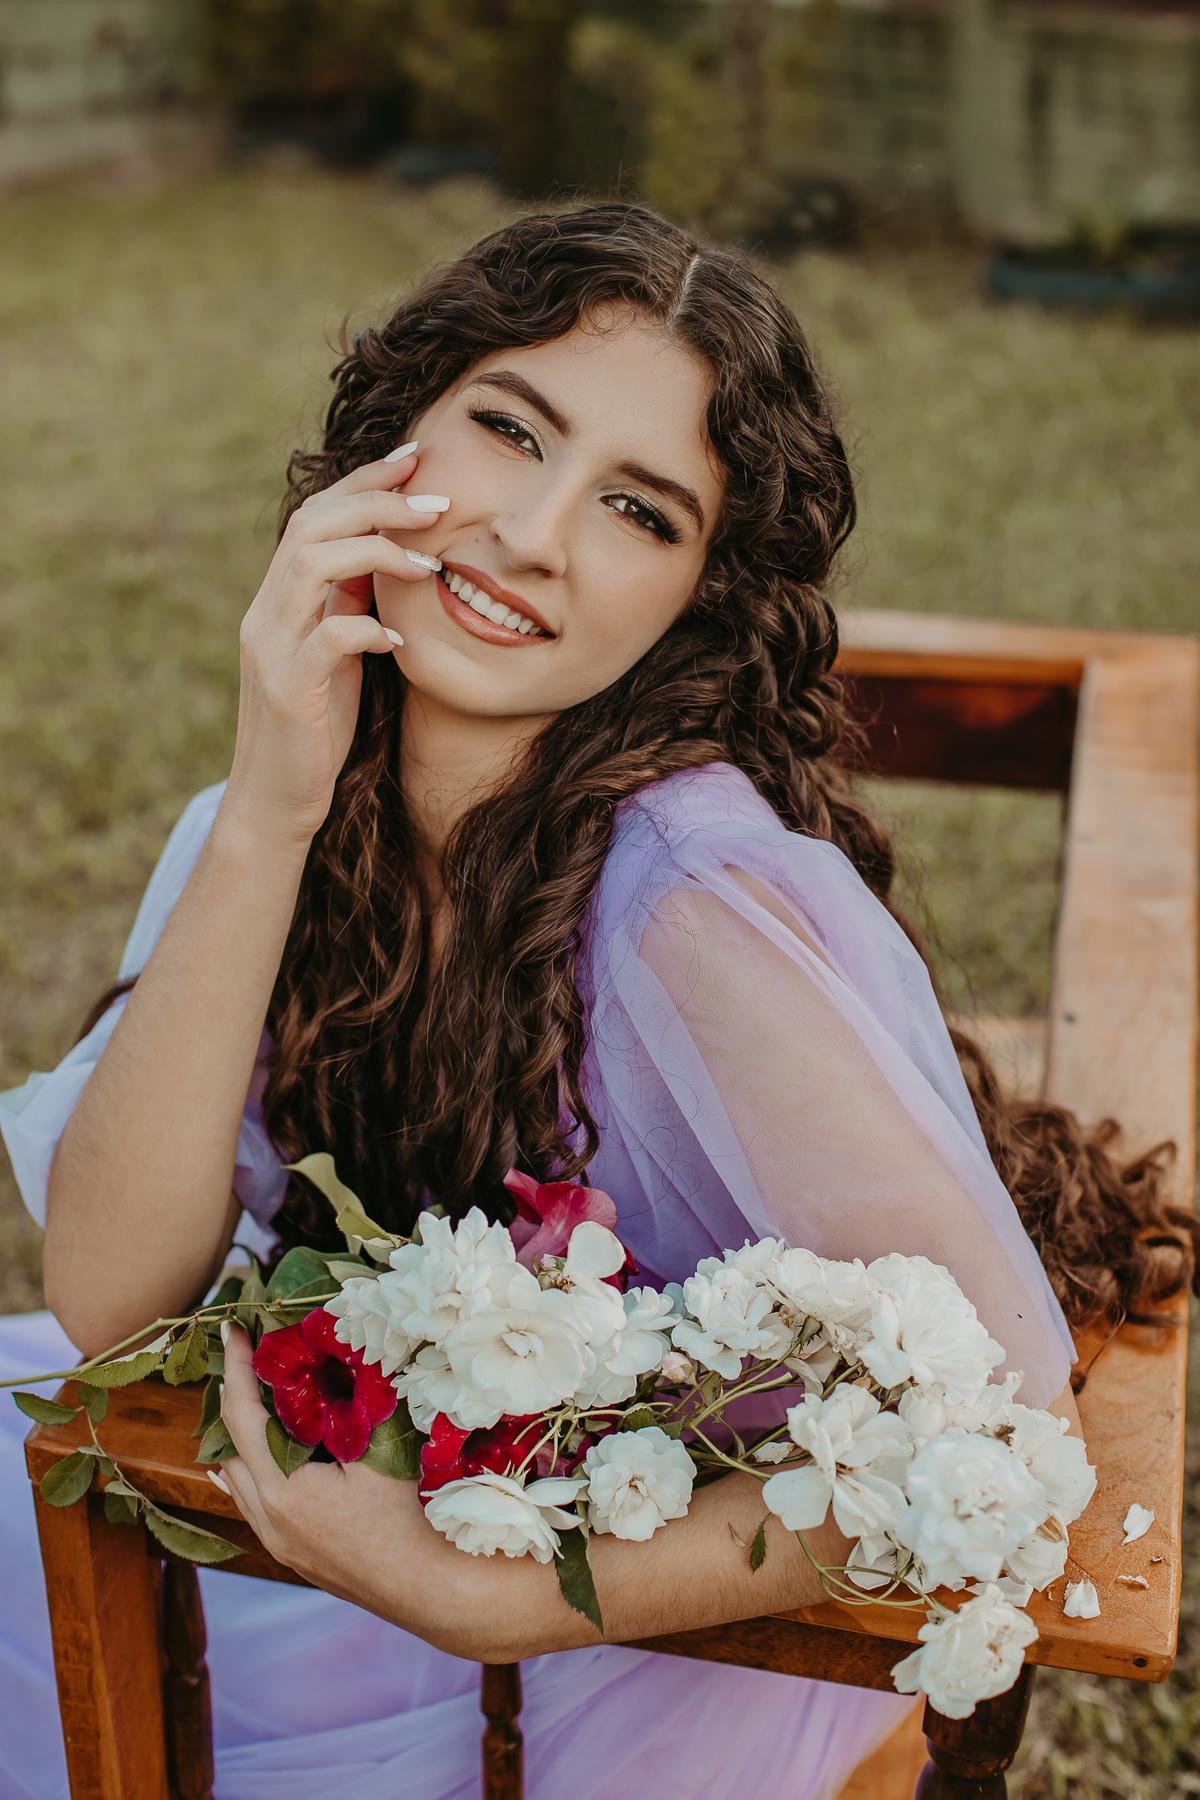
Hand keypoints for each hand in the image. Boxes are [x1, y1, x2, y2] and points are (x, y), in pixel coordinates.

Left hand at [217, 1322, 465, 1635]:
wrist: (429, 1587)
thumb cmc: (410, 1516)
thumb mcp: (383, 1450)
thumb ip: (361, 1397)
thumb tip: (351, 1345)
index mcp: (284, 1490)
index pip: (243, 1415)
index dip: (237, 1368)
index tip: (231, 1328)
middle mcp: (269, 1520)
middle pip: (231, 1448)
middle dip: (234, 1397)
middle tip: (246, 1357)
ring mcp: (278, 1543)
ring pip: (239, 1481)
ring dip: (241, 1438)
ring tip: (250, 1397)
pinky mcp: (293, 1556)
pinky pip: (253, 1505)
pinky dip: (249, 1473)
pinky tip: (250, 1462)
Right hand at [223, 448, 447, 846]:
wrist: (276, 802)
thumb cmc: (316, 729)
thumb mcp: (338, 657)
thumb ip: (351, 607)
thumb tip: (388, 559)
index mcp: (279, 599)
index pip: (316, 516)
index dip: (364, 483)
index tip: (416, 460)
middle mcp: (266, 613)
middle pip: (311, 526)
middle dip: (376, 502)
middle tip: (437, 499)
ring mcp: (270, 649)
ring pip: (309, 567)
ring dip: (375, 554)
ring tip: (428, 563)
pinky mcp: (285, 691)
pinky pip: (324, 640)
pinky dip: (365, 629)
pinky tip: (401, 640)